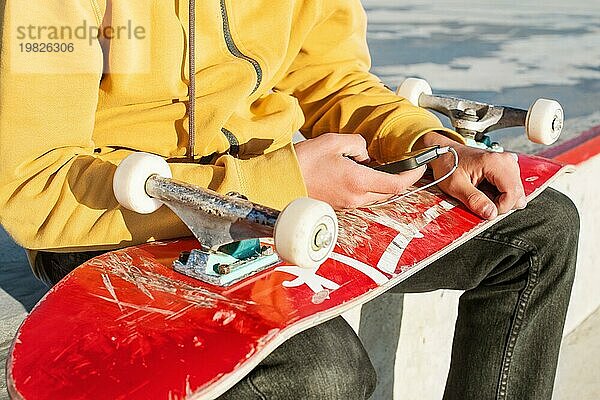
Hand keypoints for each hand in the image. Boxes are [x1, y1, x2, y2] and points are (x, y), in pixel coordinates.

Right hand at [295, 133, 425, 208]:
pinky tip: (357, 172)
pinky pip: (361, 197)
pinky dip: (366, 185)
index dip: (413, 175)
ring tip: (373, 164)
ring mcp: (347, 204)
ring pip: (374, 195)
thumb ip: (358, 144)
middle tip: (401, 163)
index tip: (420, 165)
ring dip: (380, 181)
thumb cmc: (304, 161)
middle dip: (398, 178)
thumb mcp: (334, 141)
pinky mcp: (338, 206)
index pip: (397, 184)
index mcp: (358, 182)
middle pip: (388, 191)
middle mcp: (356, 198)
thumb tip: (364, 153)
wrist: (280, 181)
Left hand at [417, 132, 526, 218]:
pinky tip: (486, 189)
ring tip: (482, 193)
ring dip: (501, 198)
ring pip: (516, 191)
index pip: (513, 193)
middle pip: (517, 193)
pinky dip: (500, 192)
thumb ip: (474, 200)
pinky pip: (511, 186)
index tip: (486, 210)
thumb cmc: (448, 164)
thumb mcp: (456, 186)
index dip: (501, 207)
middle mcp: (505, 160)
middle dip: (502, 204)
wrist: (443, 152)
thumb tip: (491, 213)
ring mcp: (507, 162)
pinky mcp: (505, 166)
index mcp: (495, 163)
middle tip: (482, 202)